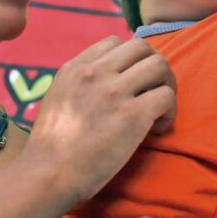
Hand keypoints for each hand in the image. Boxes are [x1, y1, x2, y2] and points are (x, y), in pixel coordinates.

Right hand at [25, 37, 175, 203]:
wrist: (46, 176)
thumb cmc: (50, 148)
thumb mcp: (57, 98)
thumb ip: (80, 84)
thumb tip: (107, 82)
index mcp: (75, 68)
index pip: (115, 41)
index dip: (130, 60)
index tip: (131, 82)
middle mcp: (95, 72)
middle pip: (142, 47)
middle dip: (153, 67)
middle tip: (152, 92)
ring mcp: (114, 91)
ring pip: (159, 65)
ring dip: (166, 85)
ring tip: (159, 110)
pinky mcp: (131, 115)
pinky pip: (166, 96)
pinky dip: (169, 112)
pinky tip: (157, 129)